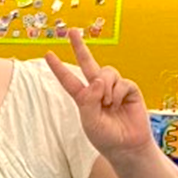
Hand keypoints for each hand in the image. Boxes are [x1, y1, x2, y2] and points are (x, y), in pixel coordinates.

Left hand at [44, 29, 154, 158]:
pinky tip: (117, 104)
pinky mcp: (129, 89)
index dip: (58, 68)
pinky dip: (116, 93)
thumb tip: (96, 80)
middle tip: (72, 31)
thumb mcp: (89, 121)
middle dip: (80, 46)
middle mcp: (98, 89)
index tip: (48, 54)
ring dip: (105, 88)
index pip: (68, 80)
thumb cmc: (106, 137)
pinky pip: (121, 82)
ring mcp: (114, 87)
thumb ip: (89, 100)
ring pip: (106, 72)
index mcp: (83, 98)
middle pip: (87, 63)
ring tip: (107, 105)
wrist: (127, 146)